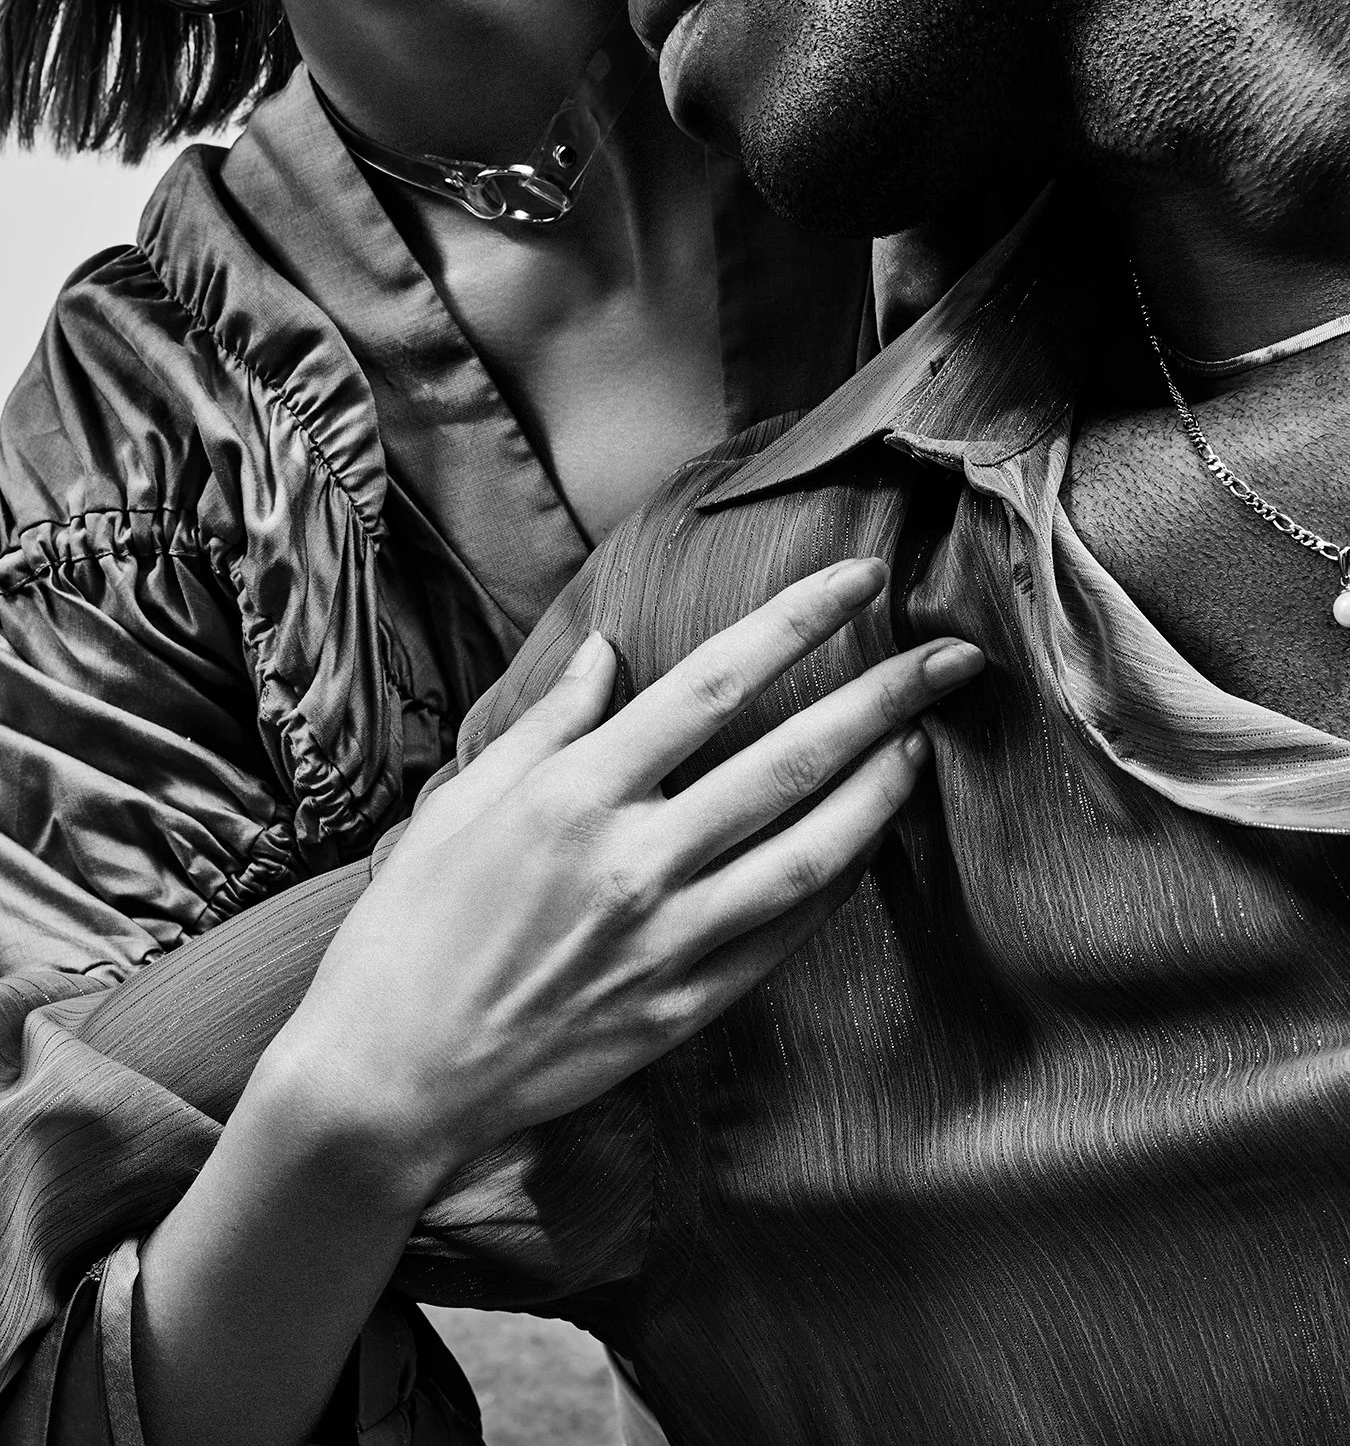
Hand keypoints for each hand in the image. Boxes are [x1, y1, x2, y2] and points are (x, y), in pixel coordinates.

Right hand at [271, 559, 982, 1200]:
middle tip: (957, 657)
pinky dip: (837, 882)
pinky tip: (869, 844)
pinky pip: (787, 936)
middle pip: (792, 760)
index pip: (713, 682)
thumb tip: (607, 650)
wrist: (391, 1076)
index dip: (799, 621)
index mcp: (574, 792)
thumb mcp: (463, 803)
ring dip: (884, 792)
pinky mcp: (682, 1006)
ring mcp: (667, 940)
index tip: (863, 579)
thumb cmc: (412, 928)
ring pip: (813, 852)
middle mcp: (634, 859)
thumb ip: (548, 722)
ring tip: (925, 746)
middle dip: (888, 698)